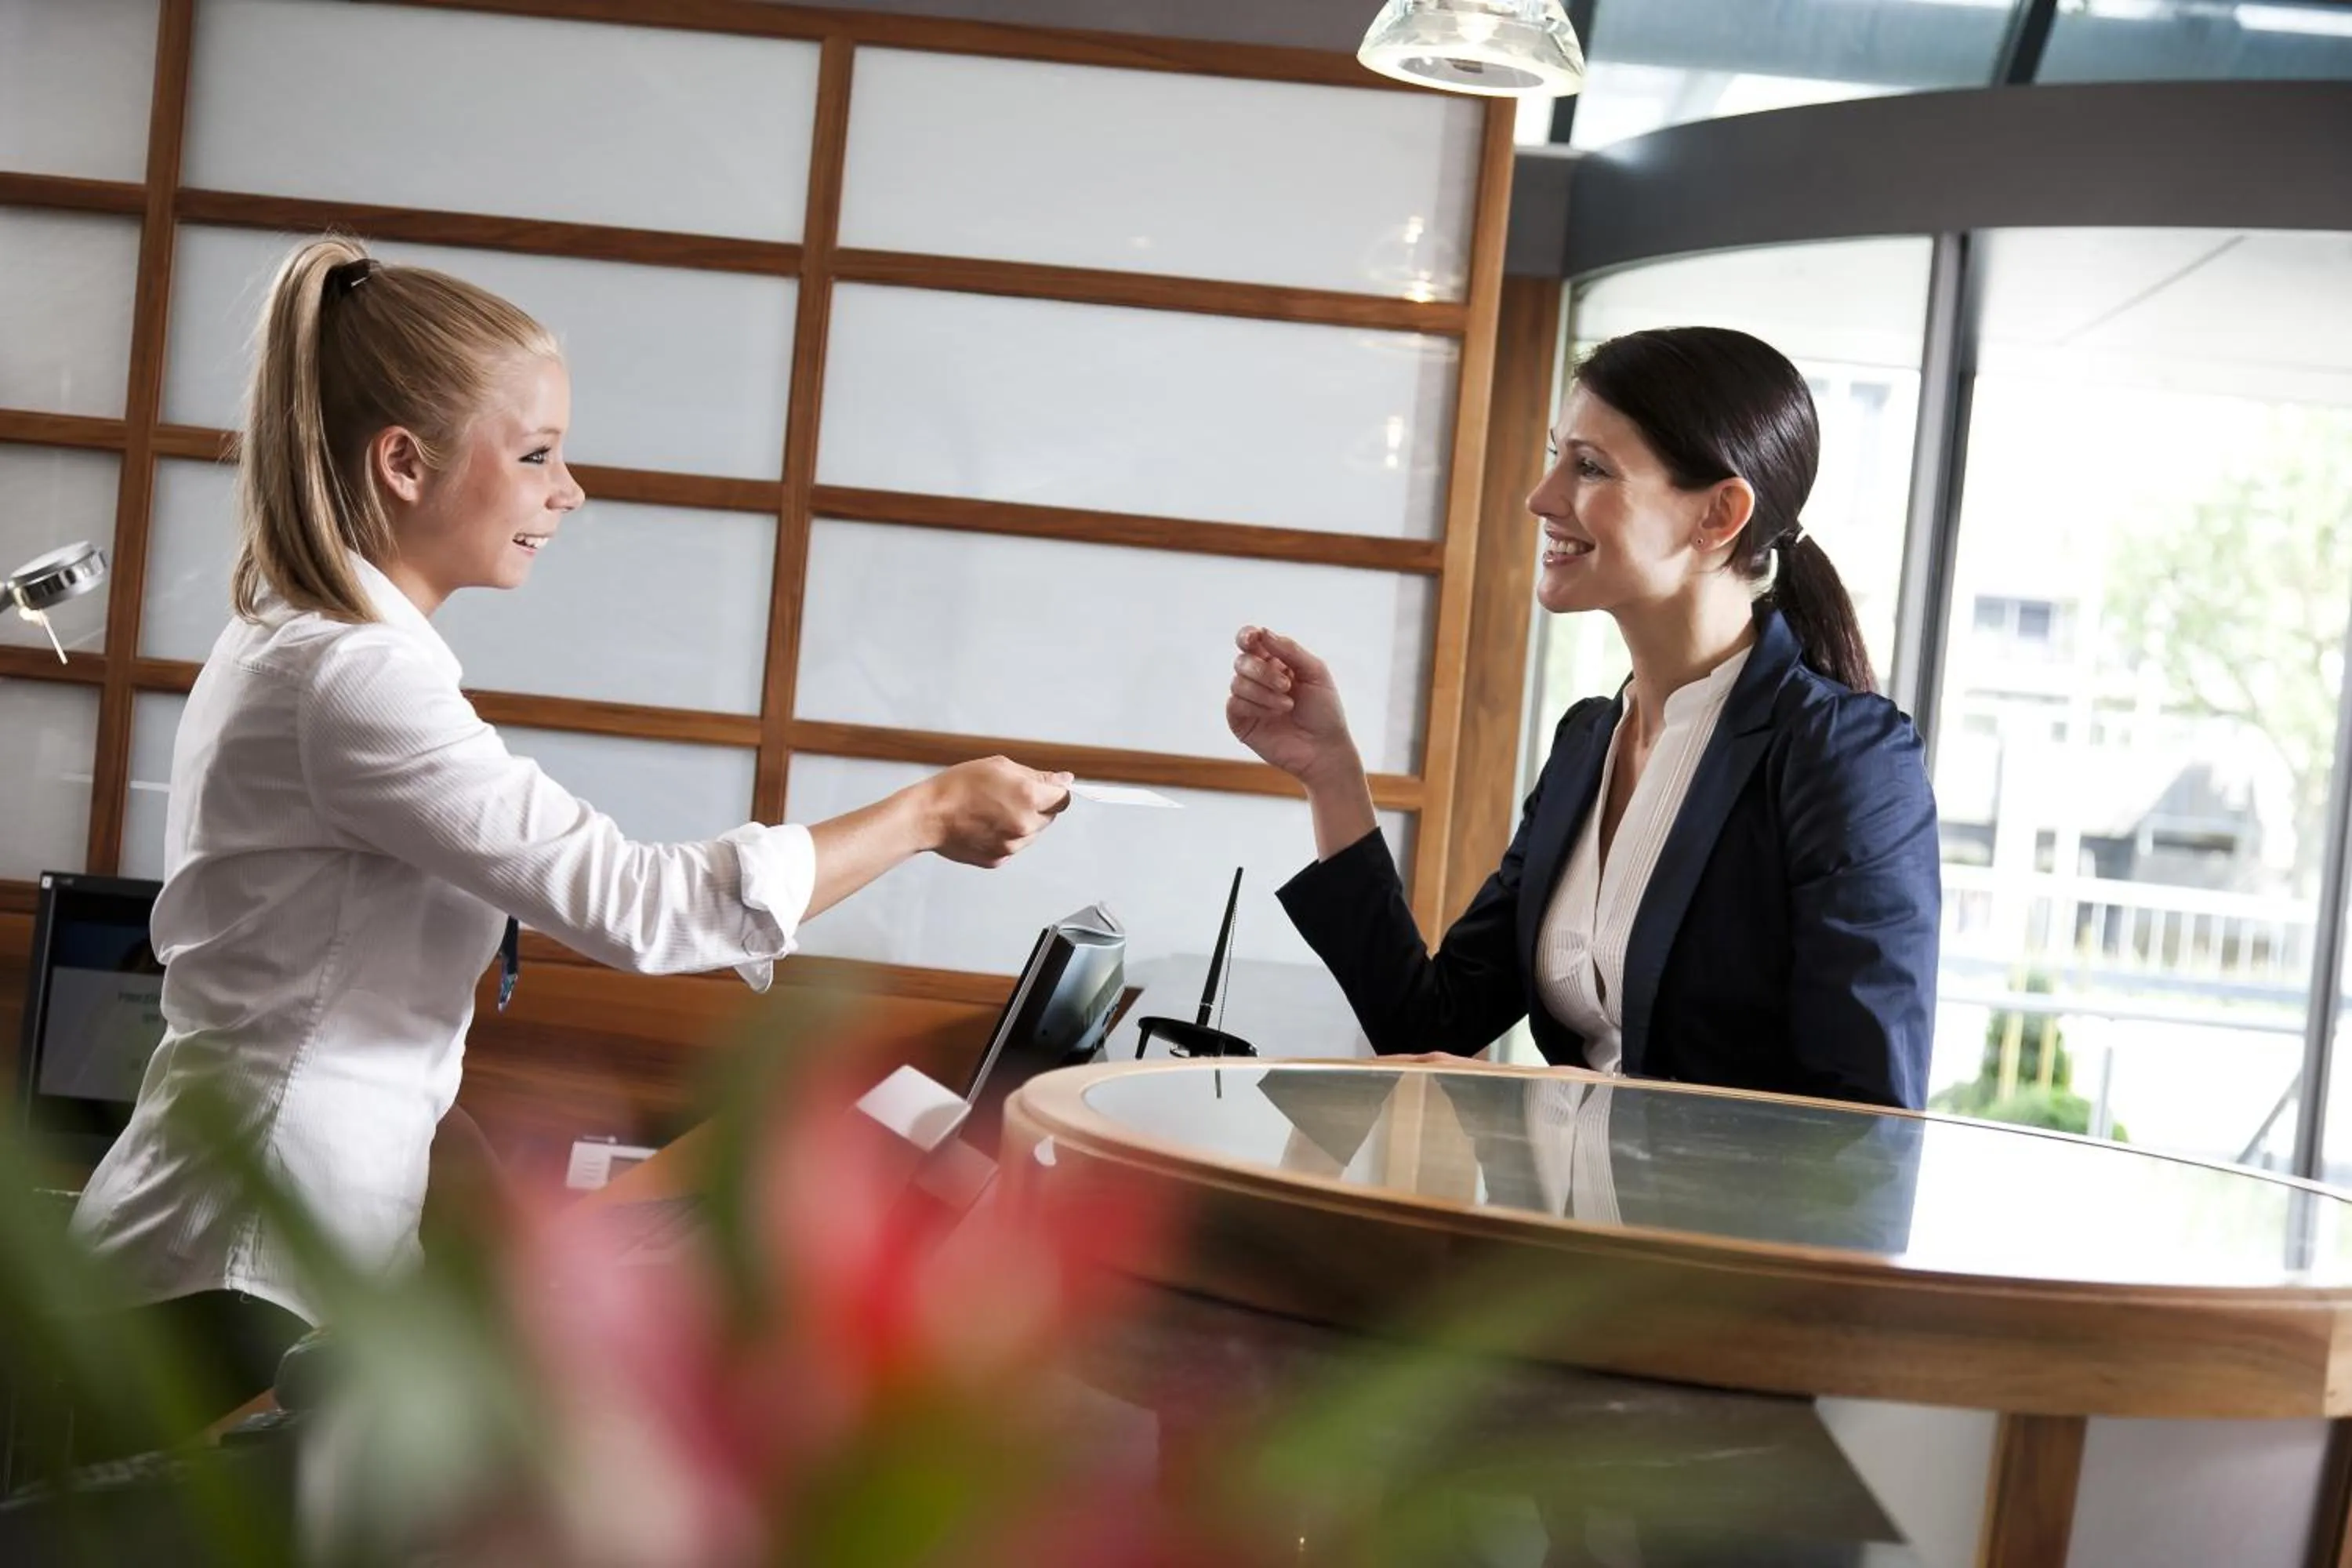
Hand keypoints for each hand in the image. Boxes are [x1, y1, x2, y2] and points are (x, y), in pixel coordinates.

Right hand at [918, 756, 1071, 867]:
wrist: (928, 815)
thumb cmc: (958, 786)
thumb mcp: (999, 766)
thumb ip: (1037, 775)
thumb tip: (1065, 780)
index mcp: (1029, 798)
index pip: (1064, 798)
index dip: (1055, 791)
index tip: (1046, 787)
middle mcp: (1025, 825)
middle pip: (1050, 816)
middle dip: (1038, 805)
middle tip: (1008, 795)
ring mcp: (1012, 846)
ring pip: (1033, 833)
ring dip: (1022, 821)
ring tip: (993, 809)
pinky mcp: (999, 859)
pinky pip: (1014, 845)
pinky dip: (1006, 835)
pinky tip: (985, 824)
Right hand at [1226, 626, 1357, 784]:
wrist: (1324, 749)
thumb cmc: (1324, 711)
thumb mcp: (1315, 672)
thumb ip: (1289, 649)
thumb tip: (1262, 632)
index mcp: (1276, 662)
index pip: (1251, 641)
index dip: (1247, 636)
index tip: (1254, 639)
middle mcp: (1258, 679)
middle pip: (1242, 661)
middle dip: (1263, 671)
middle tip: (1287, 685)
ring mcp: (1248, 701)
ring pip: (1237, 682)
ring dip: (1264, 692)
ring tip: (1288, 705)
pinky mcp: (1240, 722)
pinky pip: (1234, 703)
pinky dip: (1256, 706)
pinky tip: (1275, 715)